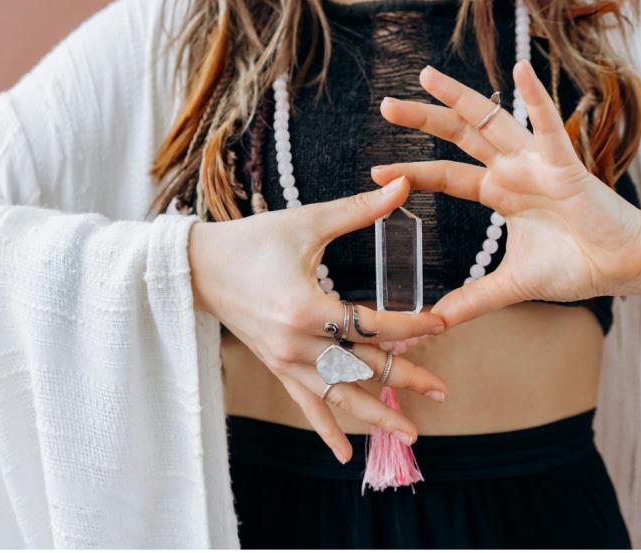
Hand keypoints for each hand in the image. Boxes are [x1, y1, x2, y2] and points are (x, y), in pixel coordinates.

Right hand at [188, 177, 447, 463]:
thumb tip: (403, 185)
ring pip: (338, 396)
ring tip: (410, 433)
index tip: (441, 323)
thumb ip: (358, 210)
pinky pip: (306, 405)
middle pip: (362, 367)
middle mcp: (296, 344)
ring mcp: (284, 363)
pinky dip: (326, 429)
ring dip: (375, 415)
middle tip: (441, 391)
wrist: (198, 268)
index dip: (410, 326)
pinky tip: (345, 455)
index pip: (371, 325)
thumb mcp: (307, 222)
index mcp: (306, 308)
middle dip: (405, 379)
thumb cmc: (252, 242)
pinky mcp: (277, 368)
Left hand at [372, 62, 640, 328]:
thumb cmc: (576, 266)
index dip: (413, 171)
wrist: (623, 267)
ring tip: (426, 75)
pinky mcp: (566, 167)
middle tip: (386, 106)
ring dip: (459, 97)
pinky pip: (549, 129)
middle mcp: (513, 171)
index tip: (375, 169)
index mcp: (500, 193)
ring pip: (492, 121)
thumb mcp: (512, 285)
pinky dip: (536, 99)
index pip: (447, 176)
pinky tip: (520, 69)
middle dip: (423, 120)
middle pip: (460, 137)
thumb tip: (434, 322)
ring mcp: (537, 164)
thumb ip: (473, 300)